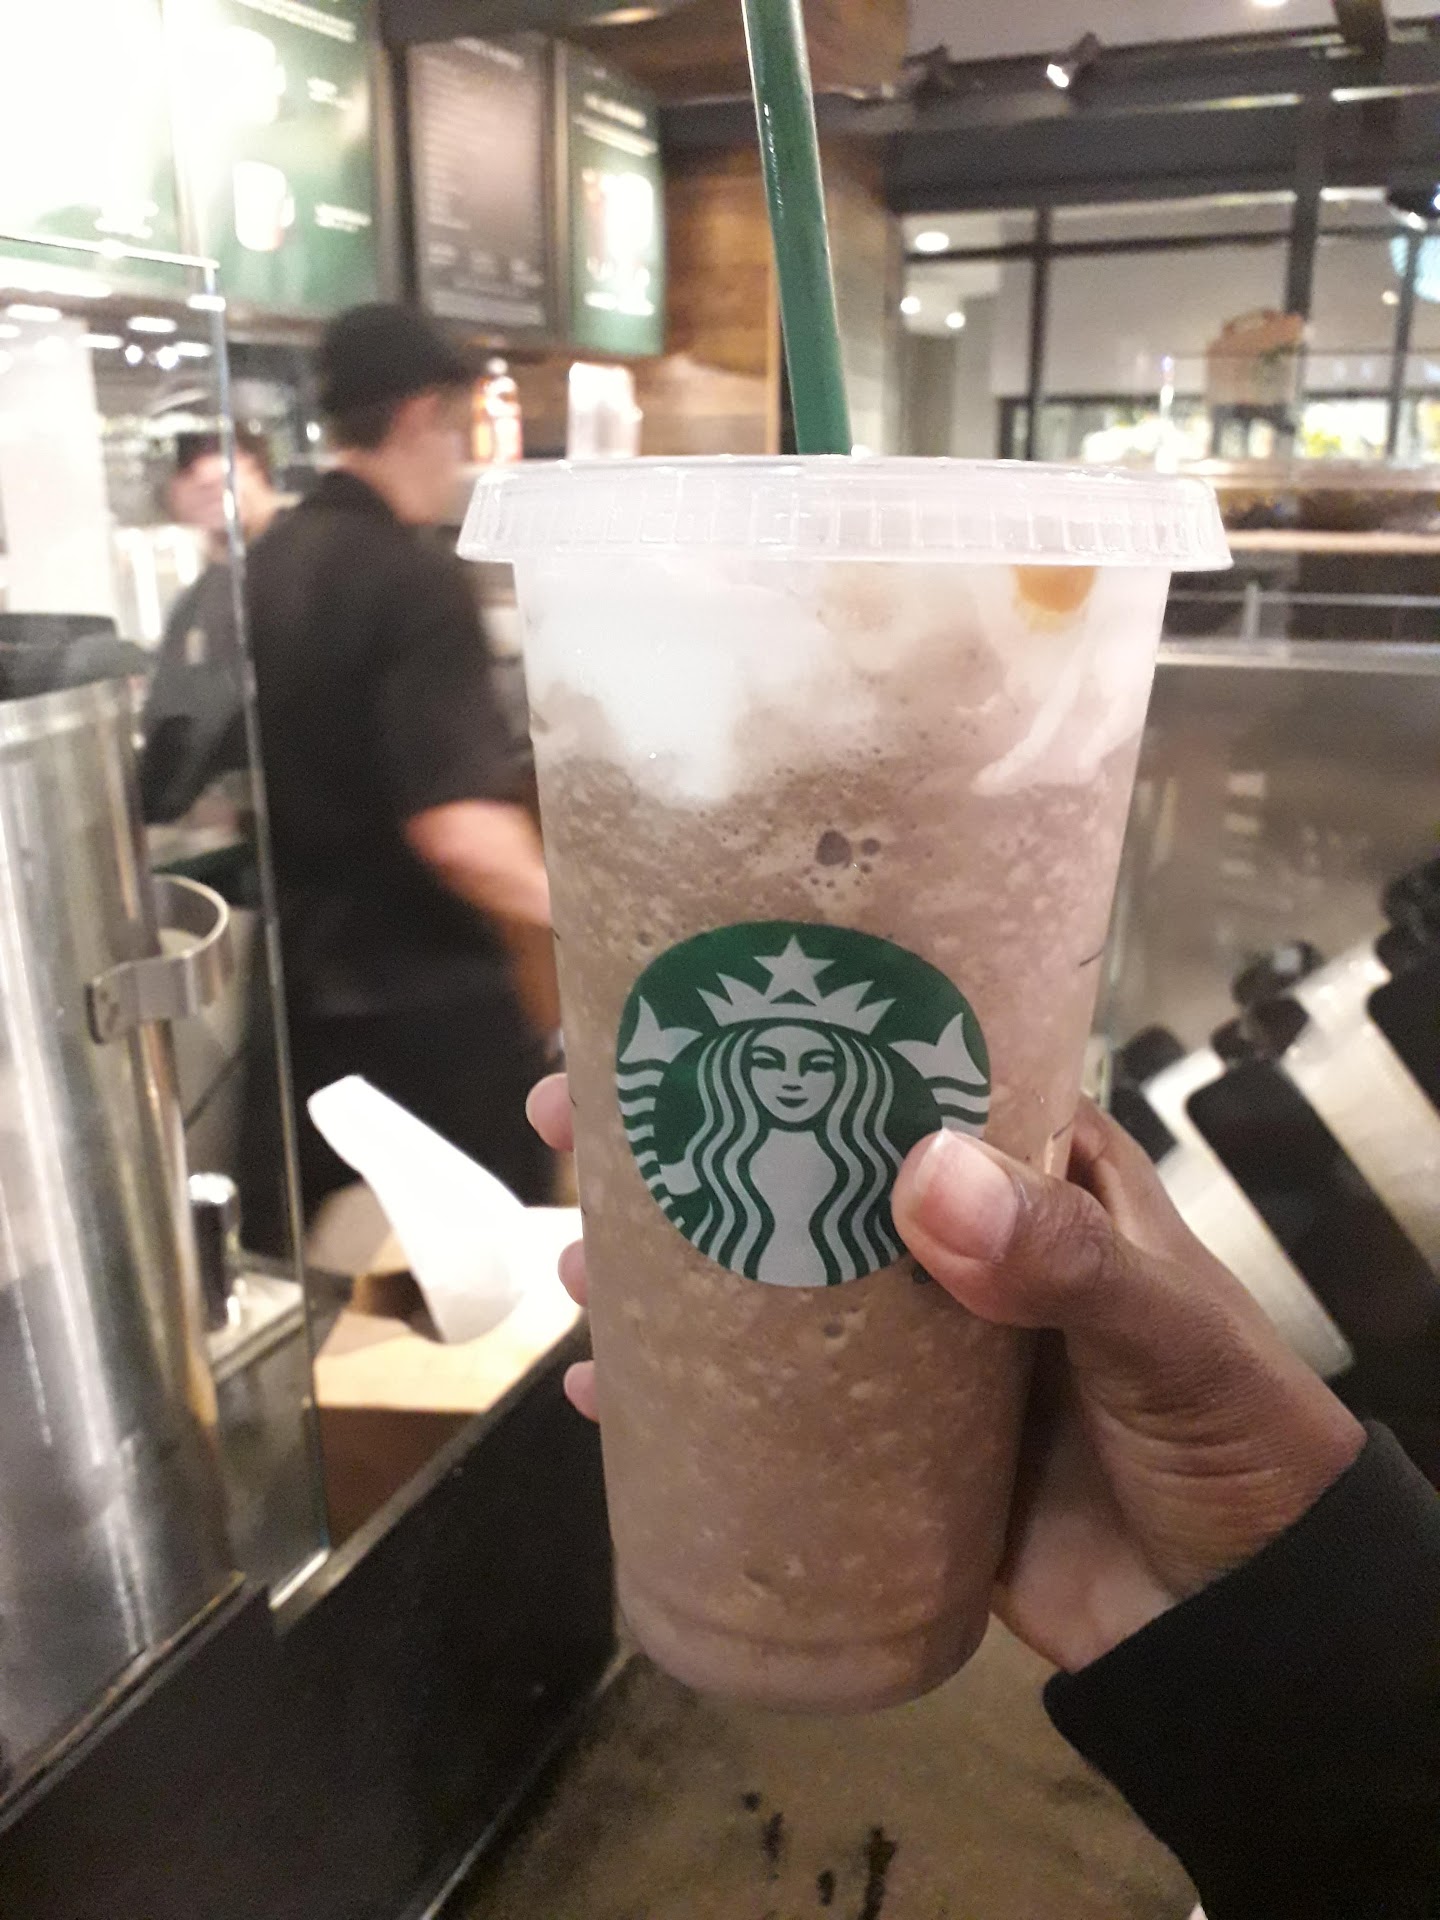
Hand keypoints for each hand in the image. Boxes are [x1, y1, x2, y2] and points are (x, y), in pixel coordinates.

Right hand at [526, 1077, 1363, 1673]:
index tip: (676, 1021)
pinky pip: (763, 1407)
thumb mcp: (1164, 1332)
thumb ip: (1065, 1261)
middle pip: (798, 1168)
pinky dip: (682, 1401)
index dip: (786, 1035)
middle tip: (568, 1126)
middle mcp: (953, 1243)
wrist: (1235, 1623)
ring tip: (572, 1260)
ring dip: (663, 1267)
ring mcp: (907, 1347)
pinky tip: (601, 1395)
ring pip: (763, 1280)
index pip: (896, 1069)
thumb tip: (921, 1179)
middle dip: (685, 1143)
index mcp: (1028, 1174)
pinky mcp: (878, 1447)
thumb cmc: (1228, 1436)